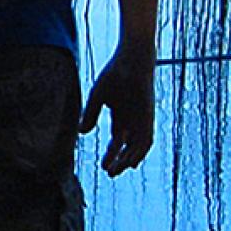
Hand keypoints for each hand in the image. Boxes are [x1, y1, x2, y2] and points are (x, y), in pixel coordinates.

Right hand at [79, 52, 153, 175]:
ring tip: (117, 170)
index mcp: (121, 115)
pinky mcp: (148, 115)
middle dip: (118, 160)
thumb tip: (82, 133)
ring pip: (137, 146)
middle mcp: (133, 120)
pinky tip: (133, 161)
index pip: (117, 140)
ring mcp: (142, 118)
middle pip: (127, 146)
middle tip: (109, 172)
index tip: (103, 166)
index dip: (111, 154)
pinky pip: (147, 138)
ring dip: (128, 159)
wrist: (133, 57)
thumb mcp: (98, 96)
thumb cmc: (116, 72)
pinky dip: (140, 151)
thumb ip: (90, 114)